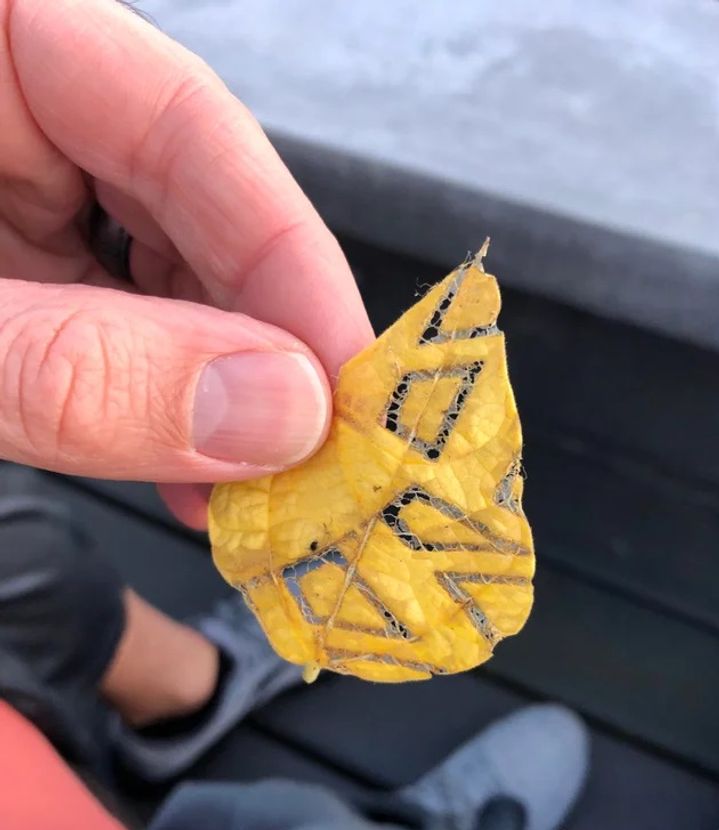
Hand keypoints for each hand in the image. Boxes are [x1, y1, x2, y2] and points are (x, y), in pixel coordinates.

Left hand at [0, 0, 372, 527]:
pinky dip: (160, 405)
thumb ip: (83, 371)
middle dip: (257, 347)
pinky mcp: (22, 269)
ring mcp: (19, 193)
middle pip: (194, 208)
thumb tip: (279, 412)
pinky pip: (119, 322)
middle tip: (313, 461)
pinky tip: (191, 471)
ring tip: (250, 492)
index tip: (347, 380)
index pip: (186, 120)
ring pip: (167, 278)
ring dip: (218, 396)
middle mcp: (18, 111)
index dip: (287, 254)